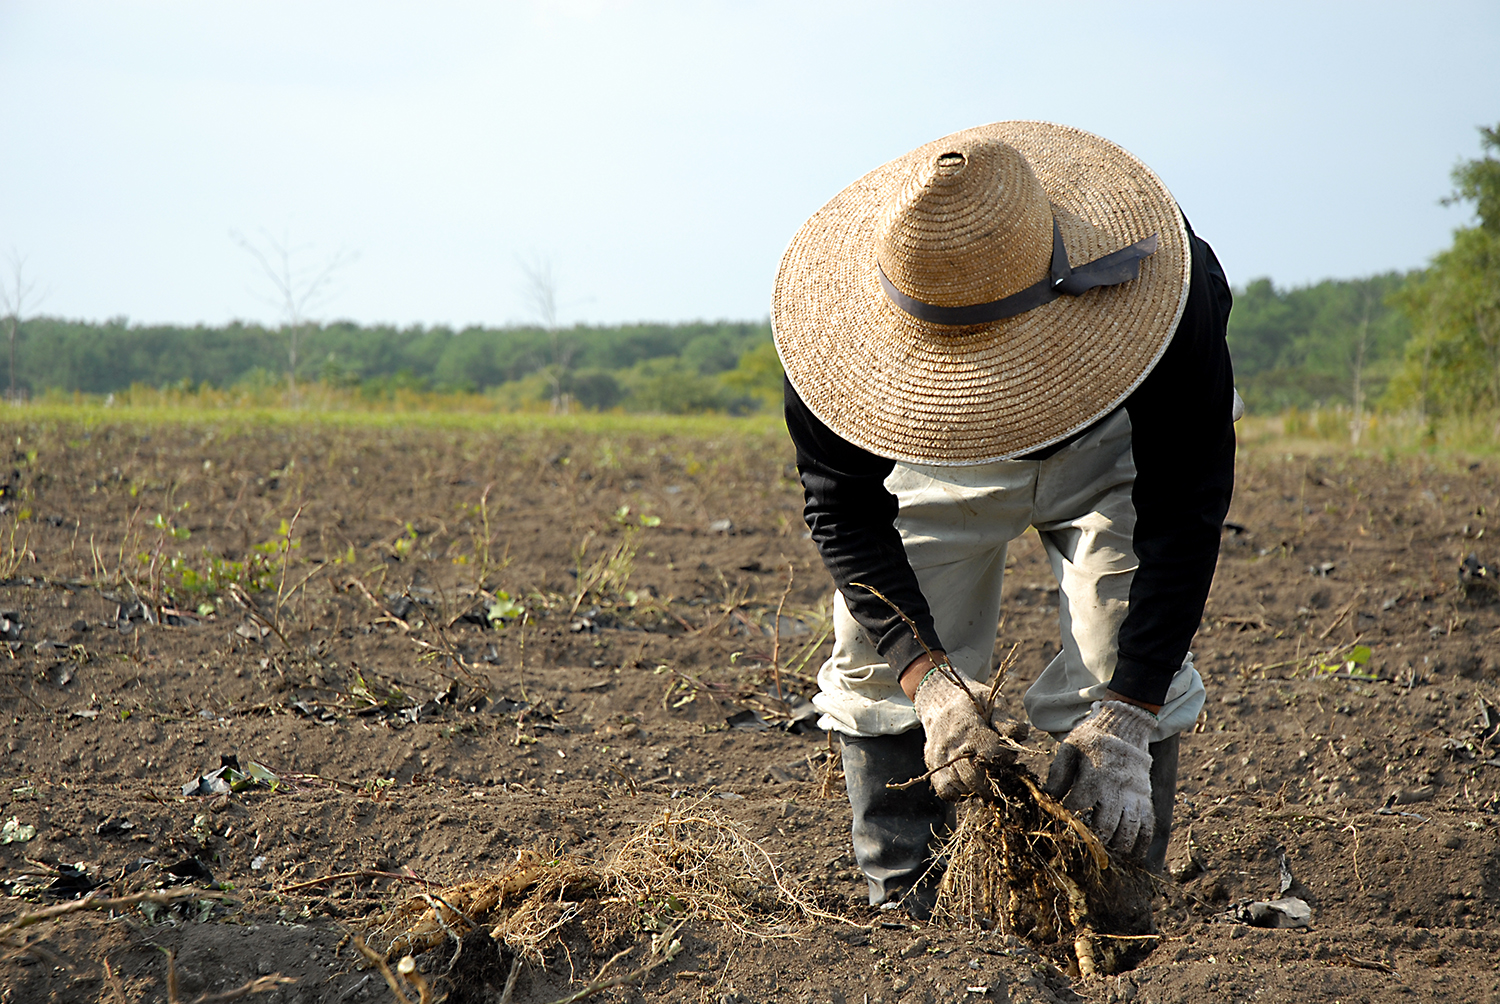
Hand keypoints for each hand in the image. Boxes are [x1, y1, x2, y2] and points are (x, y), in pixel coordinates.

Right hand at [912, 668, 1029, 800]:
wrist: (937, 698)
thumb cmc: (970, 701)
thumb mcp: (991, 700)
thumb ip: (1006, 720)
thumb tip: (1020, 735)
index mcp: (968, 726)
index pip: (989, 754)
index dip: (1003, 759)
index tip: (1007, 756)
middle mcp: (950, 744)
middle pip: (973, 777)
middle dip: (992, 781)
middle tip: (999, 775)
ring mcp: (939, 756)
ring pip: (961, 786)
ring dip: (977, 787)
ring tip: (983, 775)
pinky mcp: (932, 765)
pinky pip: (946, 791)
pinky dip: (959, 792)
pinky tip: (967, 781)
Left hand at [1043, 700, 1155, 856]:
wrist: (1125, 726)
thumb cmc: (1092, 739)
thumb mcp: (1070, 748)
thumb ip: (1058, 774)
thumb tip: (1047, 798)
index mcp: (1094, 775)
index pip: (1078, 804)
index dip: (1067, 818)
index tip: (1060, 824)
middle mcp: (1116, 787)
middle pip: (1107, 824)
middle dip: (1094, 839)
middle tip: (1085, 846)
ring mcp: (1134, 794)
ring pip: (1129, 829)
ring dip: (1117, 845)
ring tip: (1107, 854)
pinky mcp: (1145, 798)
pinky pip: (1148, 825)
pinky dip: (1141, 843)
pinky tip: (1131, 855)